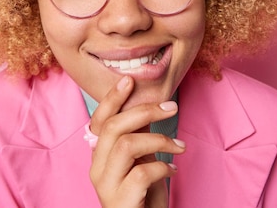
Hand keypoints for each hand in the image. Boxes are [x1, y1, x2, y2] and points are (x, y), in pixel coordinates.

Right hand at [88, 76, 185, 207]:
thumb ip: (138, 135)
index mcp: (99, 155)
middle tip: (171, 108)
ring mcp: (105, 186)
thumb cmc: (143, 195)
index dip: (111, 98)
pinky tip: (172, 170)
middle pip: (113, 127)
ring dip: (159, 140)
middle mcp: (96, 168)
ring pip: (126, 145)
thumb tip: (147, 105)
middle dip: (144, 111)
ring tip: (179, 147)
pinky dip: (162, 167)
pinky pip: (141, 173)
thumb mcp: (141, 159)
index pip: (98, 120)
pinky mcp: (120, 203)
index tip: (129, 80)